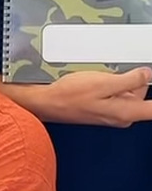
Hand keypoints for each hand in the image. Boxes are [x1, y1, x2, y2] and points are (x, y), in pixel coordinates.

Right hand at [29, 67, 151, 127]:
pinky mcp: (105, 111)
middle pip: (142, 95)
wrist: (49, 103)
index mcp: (126, 112)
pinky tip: (97, 81)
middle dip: (134, 80)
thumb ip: (129, 80)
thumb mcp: (102, 82)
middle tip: (113, 73)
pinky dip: (111, 85)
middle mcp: (123, 117)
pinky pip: (117, 95)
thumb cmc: (71, 94)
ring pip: (128, 93)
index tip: (149, 77)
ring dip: (120, 82)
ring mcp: (114, 115)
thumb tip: (148, 74)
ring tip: (100, 77)